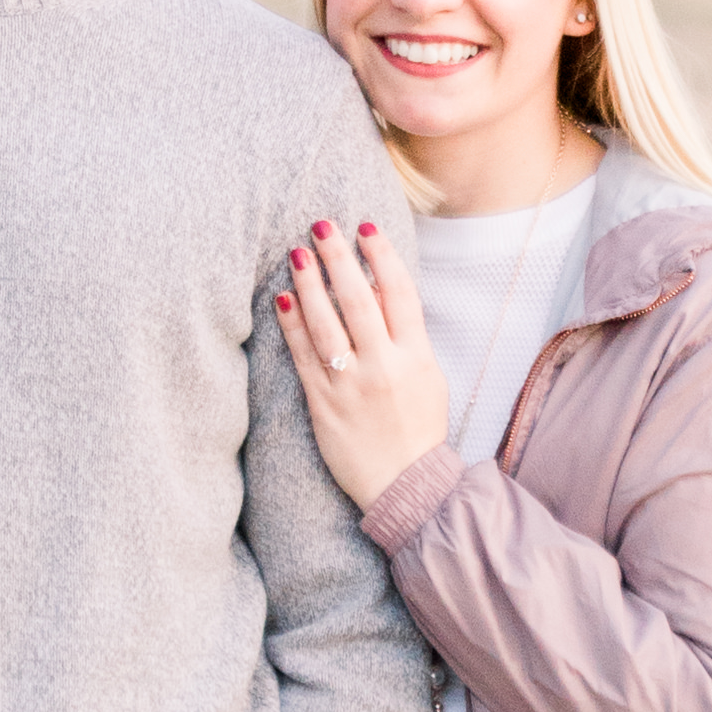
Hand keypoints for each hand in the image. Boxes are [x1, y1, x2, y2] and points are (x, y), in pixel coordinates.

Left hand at [276, 219, 452, 512]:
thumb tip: (384, 290)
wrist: (404, 486)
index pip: (400, 293)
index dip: (382, 255)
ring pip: (326, 324)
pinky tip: (282, 298)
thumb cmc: (418, 429)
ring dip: (310, 284)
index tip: (365, 227)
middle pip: (360, 300)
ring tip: (297, 253)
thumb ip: (409, 337)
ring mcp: (351, 385)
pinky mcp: (323, 404)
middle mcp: (384, 366)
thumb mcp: (429, 378)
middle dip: (339, 258)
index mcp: (417, 357)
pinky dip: (292, 325)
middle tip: (321, 226)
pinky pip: (304, 356)